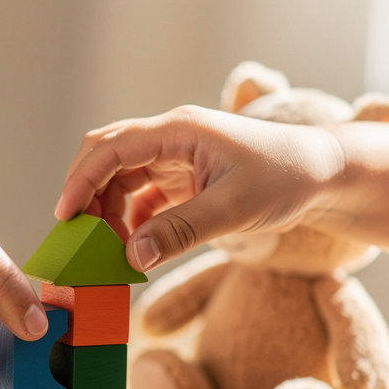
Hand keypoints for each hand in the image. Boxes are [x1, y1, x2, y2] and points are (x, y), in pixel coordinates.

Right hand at [55, 106, 342, 271]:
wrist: (323, 175)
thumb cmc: (286, 179)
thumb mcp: (234, 210)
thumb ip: (181, 232)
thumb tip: (132, 257)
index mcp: (178, 131)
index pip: (111, 148)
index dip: (81, 181)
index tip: (65, 218)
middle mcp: (171, 139)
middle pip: (107, 160)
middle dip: (87, 198)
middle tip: (80, 240)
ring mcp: (176, 158)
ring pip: (121, 180)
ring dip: (109, 214)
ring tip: (110, 252)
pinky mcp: (184, 178)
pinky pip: (142, 197)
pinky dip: (132, 222)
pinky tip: (135, 249)